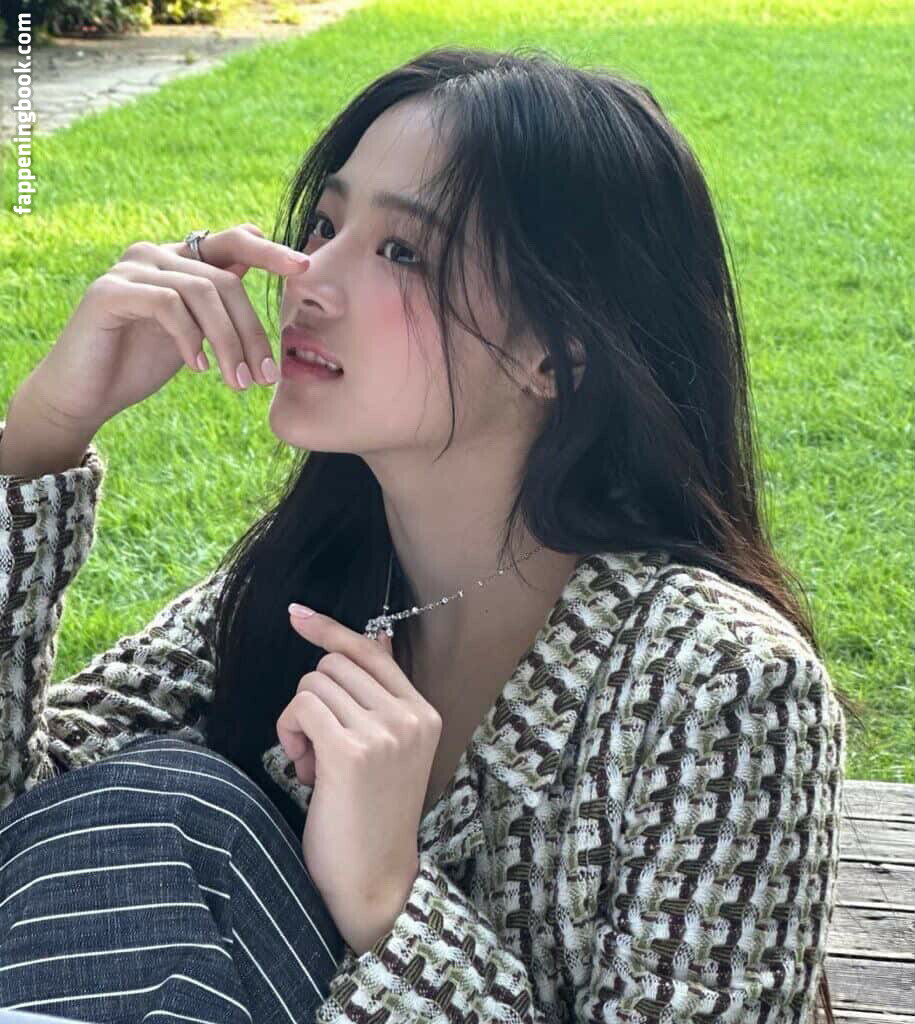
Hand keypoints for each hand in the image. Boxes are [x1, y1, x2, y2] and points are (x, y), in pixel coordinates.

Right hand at [24, 224, 310, 433]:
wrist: (85, 394)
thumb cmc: (140, 365)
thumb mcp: (194, 333)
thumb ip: (220, 305)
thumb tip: (260, 277)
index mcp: (179, 261)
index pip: (232, 243)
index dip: (270, 252)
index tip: (304, 268)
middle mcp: (154, 255)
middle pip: (225, 281)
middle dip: (253, 332)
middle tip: (266, 376)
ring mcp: (130, 270)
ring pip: (203, 293)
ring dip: (229, 343)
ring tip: (238, 382)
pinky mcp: (109, 292)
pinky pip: (169, 305)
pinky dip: (191, 339)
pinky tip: (199, 368)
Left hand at [277, 607, 442, 954]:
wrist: (371, 880)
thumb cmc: (371, 815)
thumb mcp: (388, 748)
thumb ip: (380, 695)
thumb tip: (375, 636)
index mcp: (424, 712)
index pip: (371, 650)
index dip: (330, 630)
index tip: (297, 614)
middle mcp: (411, 716)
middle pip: (334, 663)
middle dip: (311, 697)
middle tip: (315, 747)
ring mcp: (385, 732)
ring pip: (314, 682)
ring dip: (297, 719)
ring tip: (311, 763)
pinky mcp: (353, 751)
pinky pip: (302, 706)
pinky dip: (289, 731)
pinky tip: (303, 767)